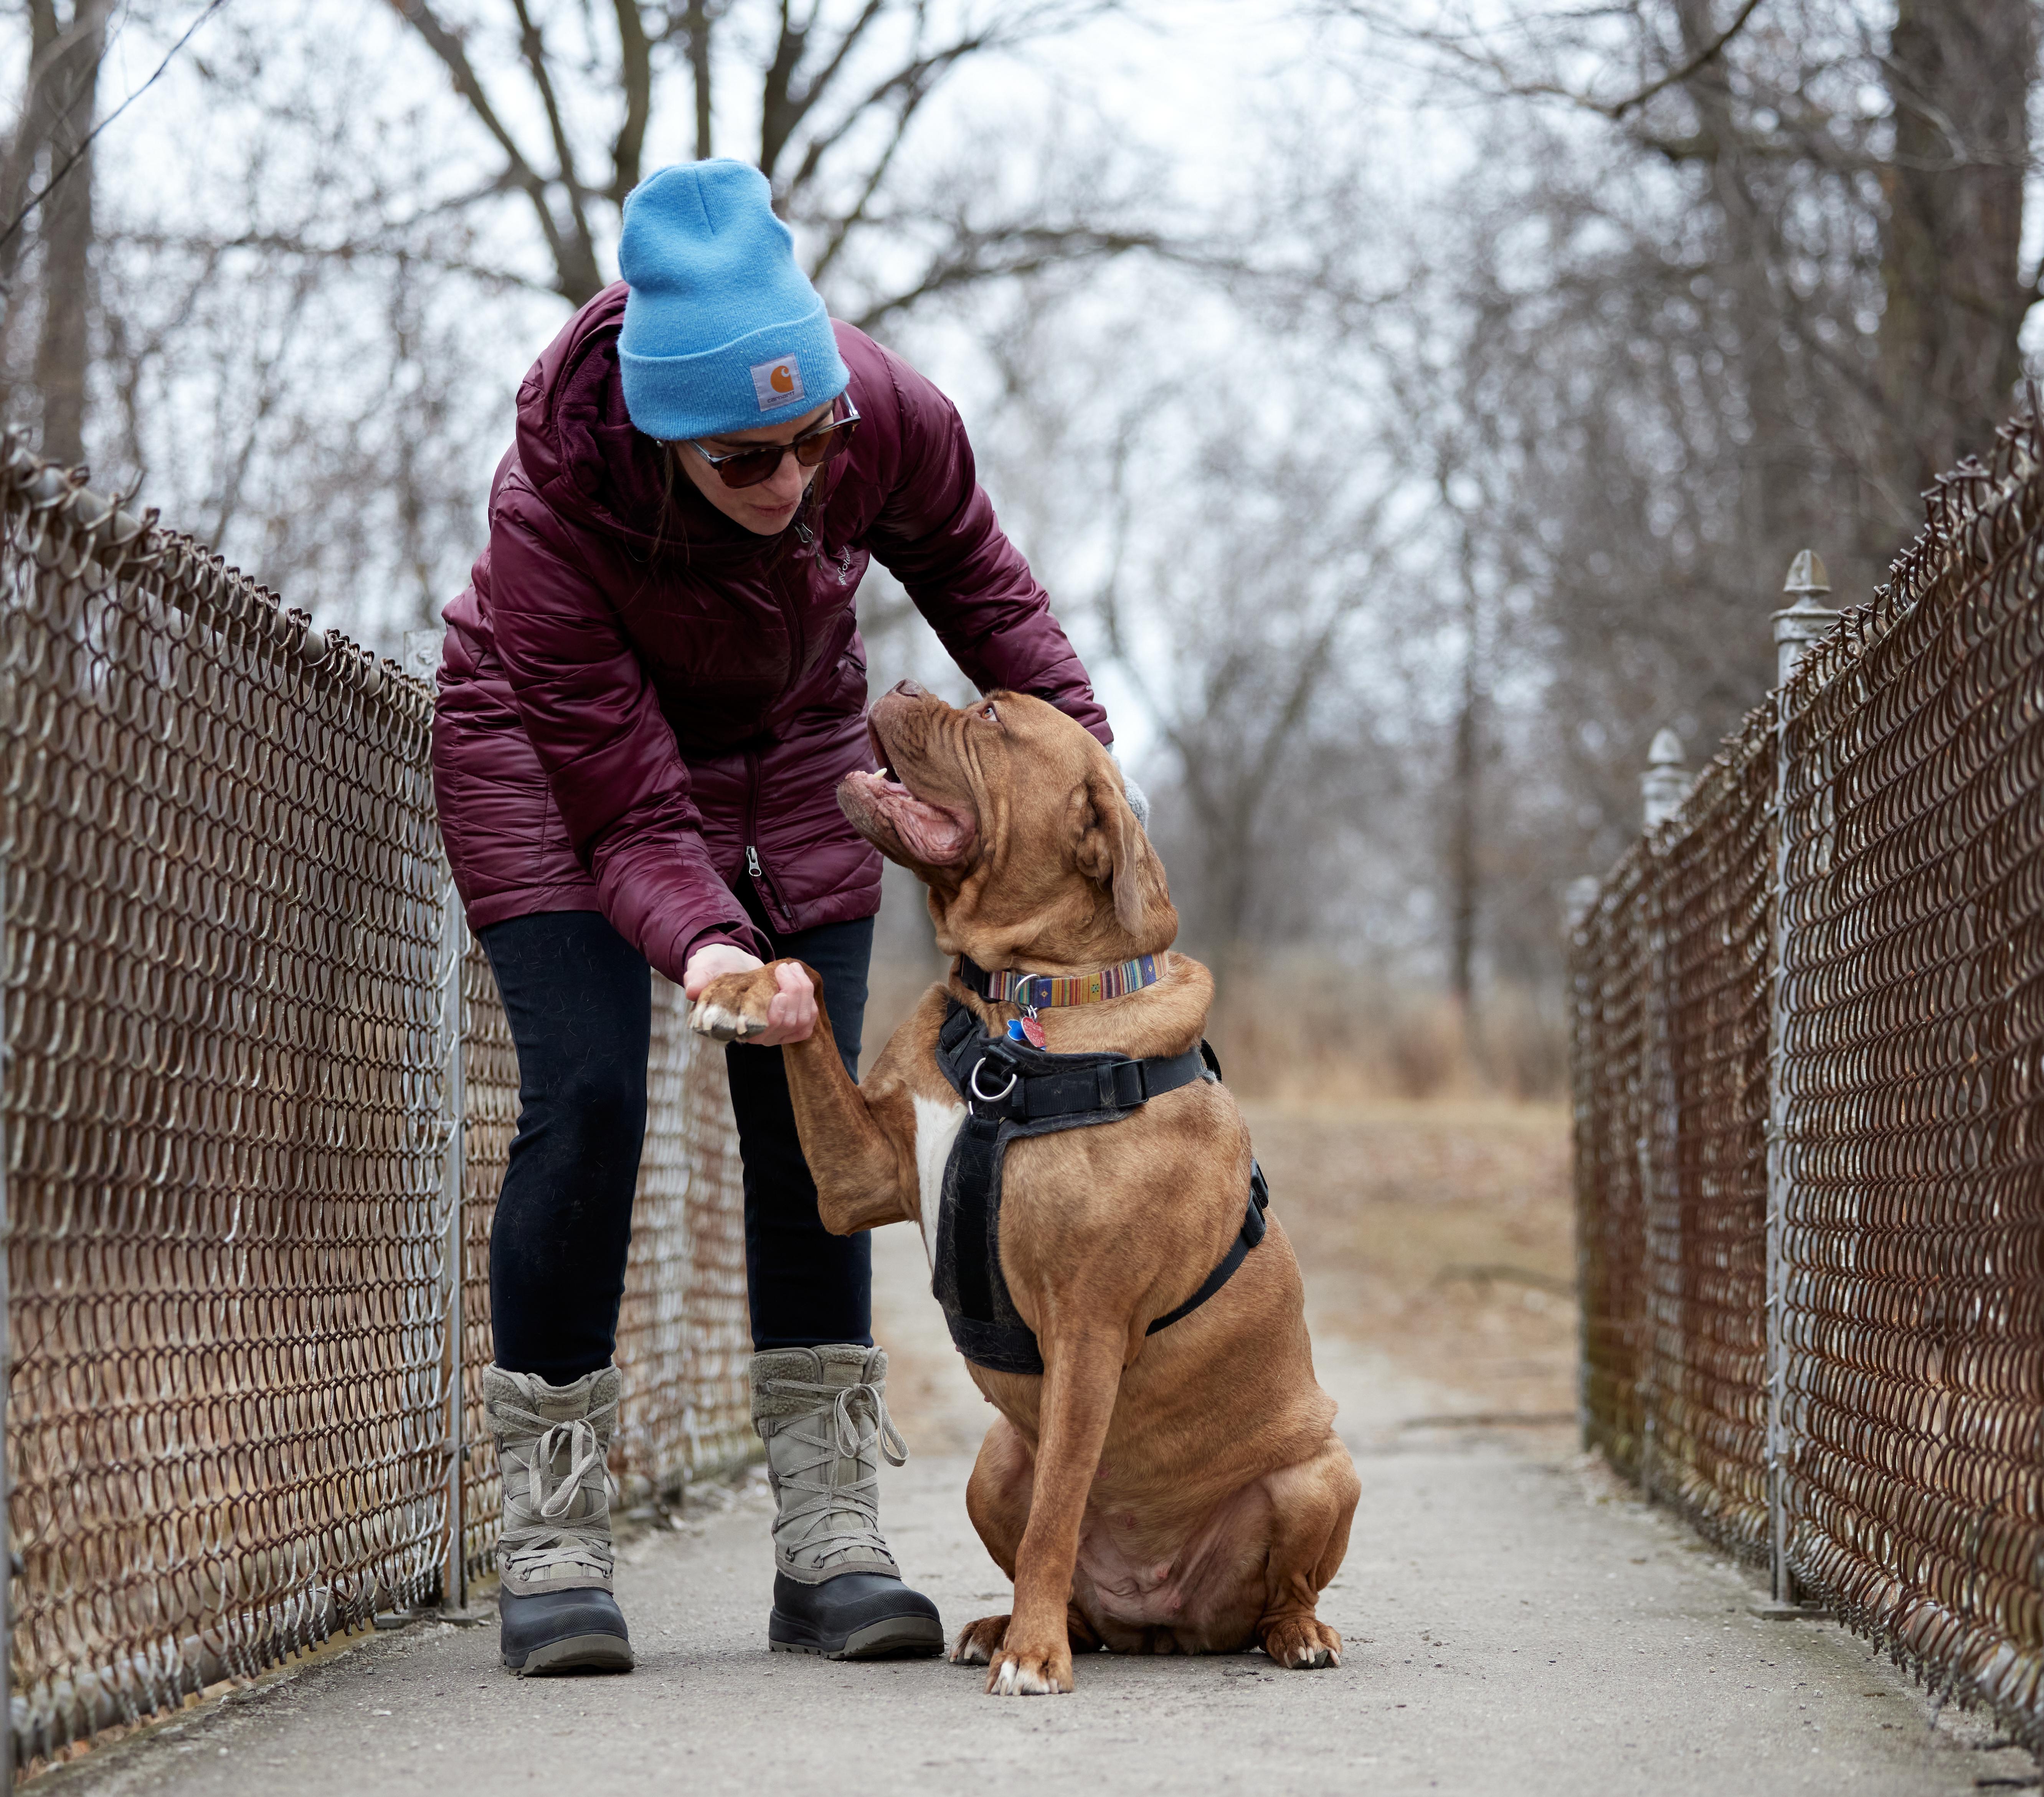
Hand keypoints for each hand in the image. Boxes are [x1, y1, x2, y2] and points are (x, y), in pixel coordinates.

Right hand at [683, 946, 819, 1045]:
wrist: (731, 963)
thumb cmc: (714, 967)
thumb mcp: (701, 968)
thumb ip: (697, 978)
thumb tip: (692, 990)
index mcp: (731, 1026)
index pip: (759, 1030)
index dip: (775, 1016)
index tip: (780, 994)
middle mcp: (753, 1035)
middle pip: (786, 1023)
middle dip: (793, 992)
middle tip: (784, 966)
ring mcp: (772, 1032)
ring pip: (800, 1020)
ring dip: (803, 990)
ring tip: (791, 967)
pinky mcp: (787, 1026)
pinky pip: (807, 1022)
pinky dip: (809, 1000)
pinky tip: (800, 981)